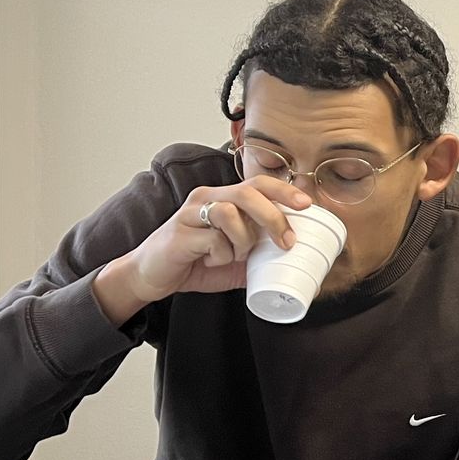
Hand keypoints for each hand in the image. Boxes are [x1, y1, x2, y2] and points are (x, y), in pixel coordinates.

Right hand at [94, 176, 311, 325]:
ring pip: (231, 213)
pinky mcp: (180, 231)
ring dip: (242, 241)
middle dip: (274, 216)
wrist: (151, 276)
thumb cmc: (193, 262)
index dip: (284, 190)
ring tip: (233, 256)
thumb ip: (258, 254)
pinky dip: (220, 255)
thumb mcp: (235, 259)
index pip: (258, 183)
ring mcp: (192, 212)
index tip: (307, 204)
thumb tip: (294, 263)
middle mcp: (207, 198)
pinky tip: (208, 260)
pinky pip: (214, 239)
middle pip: (248, 192)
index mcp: (223, 198)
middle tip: (286, 241)